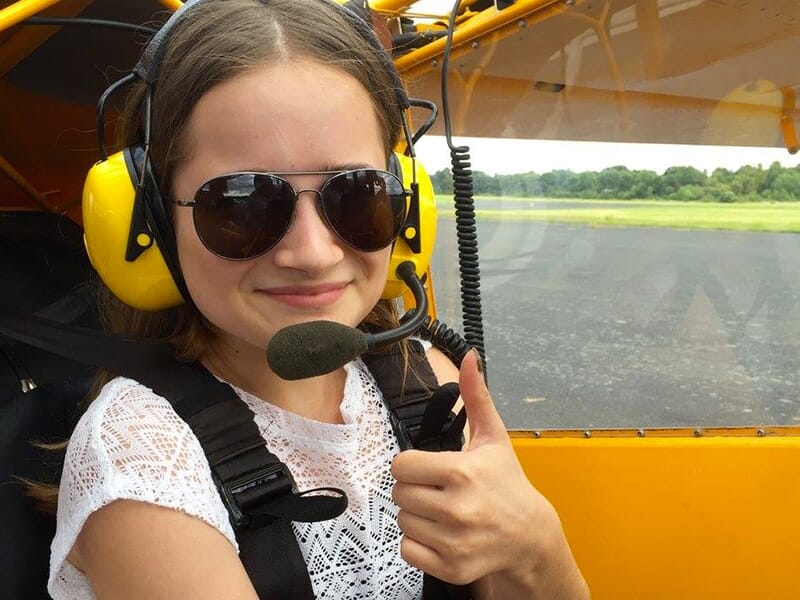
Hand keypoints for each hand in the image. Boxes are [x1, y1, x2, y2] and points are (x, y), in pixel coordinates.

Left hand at [391, 350, 563, 589]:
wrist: (530, 536)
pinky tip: (441, 533)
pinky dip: (418, 543)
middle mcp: (456, 508)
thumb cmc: (507, 484)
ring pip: (402, 520)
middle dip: (415, 488)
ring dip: (417, 515)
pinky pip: (408, 550)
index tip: (430, 467)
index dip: (413, 464)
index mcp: (461, 472)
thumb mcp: (493, 438)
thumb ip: (475, 397)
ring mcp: (453, 541)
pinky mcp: (451, 567)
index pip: (401, 465)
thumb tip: (468, 357)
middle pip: (399, 492)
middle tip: (438, 489)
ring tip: (443, 510)